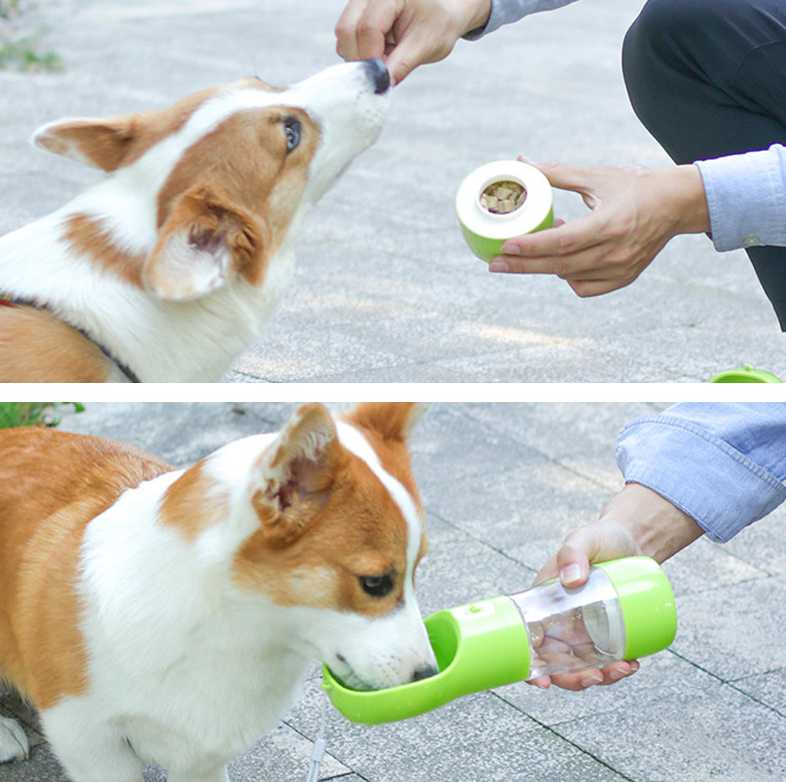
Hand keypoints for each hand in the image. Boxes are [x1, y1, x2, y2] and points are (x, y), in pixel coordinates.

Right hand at [335, 0, 491, 83]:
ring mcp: (360, 1)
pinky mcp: (357, 13)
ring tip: (387, 57)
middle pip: (346, 31)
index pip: (368, 28)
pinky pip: (347, 38)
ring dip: (361, 56)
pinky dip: (361, 52)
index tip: (384, 77)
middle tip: (384, 70)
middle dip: (361, 59)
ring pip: (343, 36)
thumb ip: (401, 65)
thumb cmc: (439, 21)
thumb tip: (380, 85)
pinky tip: (381, 51)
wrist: (444, 9)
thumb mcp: (426, 44)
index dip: (372, 58)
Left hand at [490, 161, 709, 297]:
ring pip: (568, 277)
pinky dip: (568, 276)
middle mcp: (615, 251)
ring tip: (534, 247)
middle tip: (493, 264)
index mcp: (610, 223)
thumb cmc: (634, 185)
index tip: (504, 246)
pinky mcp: (623, 278)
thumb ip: (557, 173)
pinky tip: (563, 259)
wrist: (677, 204)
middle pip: (558, 266)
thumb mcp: (596, 175)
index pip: (561, 241)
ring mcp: (620, 269)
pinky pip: (584, 287)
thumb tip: (522, 162)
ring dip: (546, 265)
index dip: (530, 246)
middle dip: (522, 266)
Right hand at [529, 483, 702, 690]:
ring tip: (624, 668)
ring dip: (601, 677)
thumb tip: (572, 580)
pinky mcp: (607, 631)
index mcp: (543, 603)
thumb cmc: (600, 538)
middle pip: (557, 663)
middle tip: (598, 676)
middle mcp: (560, 620)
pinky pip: (607, 657)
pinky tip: (632, 663)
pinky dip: (618, 668)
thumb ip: (574, 552)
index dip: (530, 668)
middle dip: (575, 680)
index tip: (542, 683)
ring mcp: (584, 628)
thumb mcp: (583, 539)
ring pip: (584, 665)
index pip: (528, 640)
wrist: (633, 540)